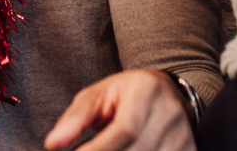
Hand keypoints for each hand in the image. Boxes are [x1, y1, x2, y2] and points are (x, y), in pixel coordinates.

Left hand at [44, 69, 194, 150]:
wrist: (166, 93)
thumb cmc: (126, 94)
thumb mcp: (98, 95)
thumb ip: (76, 118)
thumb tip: (53, 143)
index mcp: (147, 91)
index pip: (126, 129)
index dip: (100, 148)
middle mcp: (171, 114)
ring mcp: (184, 137)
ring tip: (104, 149)